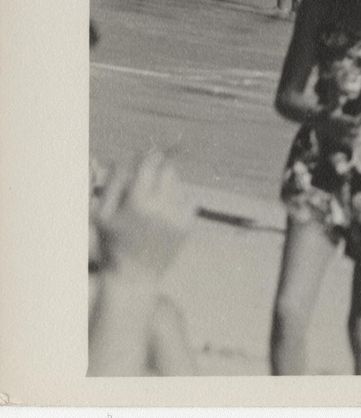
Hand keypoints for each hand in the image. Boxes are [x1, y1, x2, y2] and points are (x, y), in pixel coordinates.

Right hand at [91, 149, 192, 281]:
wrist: (134, 277)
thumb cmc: (113, 244)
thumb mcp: (102, 215)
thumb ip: (113, 184)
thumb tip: (125, 158)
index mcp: (138, 202)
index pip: (151, 162)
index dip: (149, 155)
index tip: (147, 153)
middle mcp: (162, 206)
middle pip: (169, 169)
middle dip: (159, 169)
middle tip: (150, 178)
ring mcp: (178, 215)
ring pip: (178, 183)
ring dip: (167, 185)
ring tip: (152, 204)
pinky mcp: (188, 224)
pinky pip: (187, 199)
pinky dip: (176, 202)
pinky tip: (162, 217)